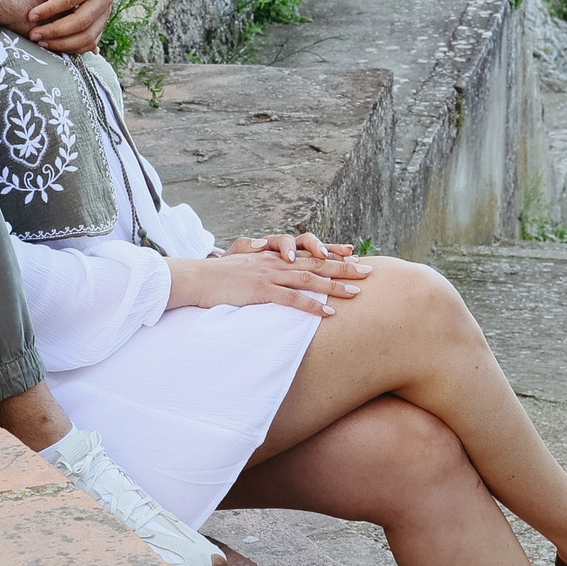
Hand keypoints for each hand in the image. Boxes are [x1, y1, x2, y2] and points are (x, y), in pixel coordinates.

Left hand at [23, 0, 114, 52]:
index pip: (71, 0)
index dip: (50, 10)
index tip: (30, 15)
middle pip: (81, 22)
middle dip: (55, 31)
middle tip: (33, 35)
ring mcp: (107, 11)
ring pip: (88, 37)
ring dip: (64, 44)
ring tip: (42, 43)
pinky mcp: (104, 21)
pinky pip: (92, 41)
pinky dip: (74, 48)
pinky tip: (55, 45)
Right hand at [166, 238, 370, 315]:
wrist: (198, 278)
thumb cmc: (219, 276)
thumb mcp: (245, 266)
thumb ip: (261, 265)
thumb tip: (273, 270)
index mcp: (273, 255)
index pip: (309, 252)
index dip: (332, 253)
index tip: (353, 255)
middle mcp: (276, 261)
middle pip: (317, 263)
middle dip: (344, 268)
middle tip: (368, 272)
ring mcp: (270, 275)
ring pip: (310, 279)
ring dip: (335, 287)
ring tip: (357, 293)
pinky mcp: (262, 291)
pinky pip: (292, 299)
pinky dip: (312, 306)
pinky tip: (329, 313)